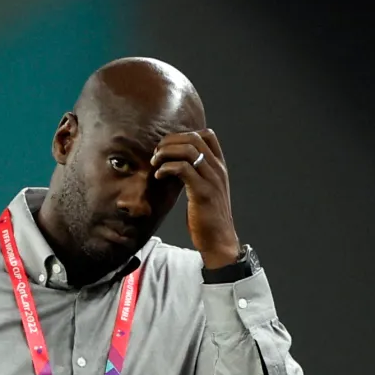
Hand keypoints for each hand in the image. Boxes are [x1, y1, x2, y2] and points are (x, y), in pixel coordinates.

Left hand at [151, 129, 239, 268]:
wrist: (219, 240)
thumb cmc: (207, 218)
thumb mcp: (204, 190)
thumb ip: (196, 175)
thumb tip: (174, 165)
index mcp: (219, 166)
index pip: (207, 135)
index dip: (184, 134)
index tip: (169, 146)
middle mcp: (218, 169)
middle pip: (194, 138)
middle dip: (171, 141)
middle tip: (156, 153)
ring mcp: (212, 179)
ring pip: (188, 150)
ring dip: (167, 152)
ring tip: (155, 163)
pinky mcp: (202, 192)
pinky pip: (183, 169)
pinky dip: (167, 168)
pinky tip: (159, 176)